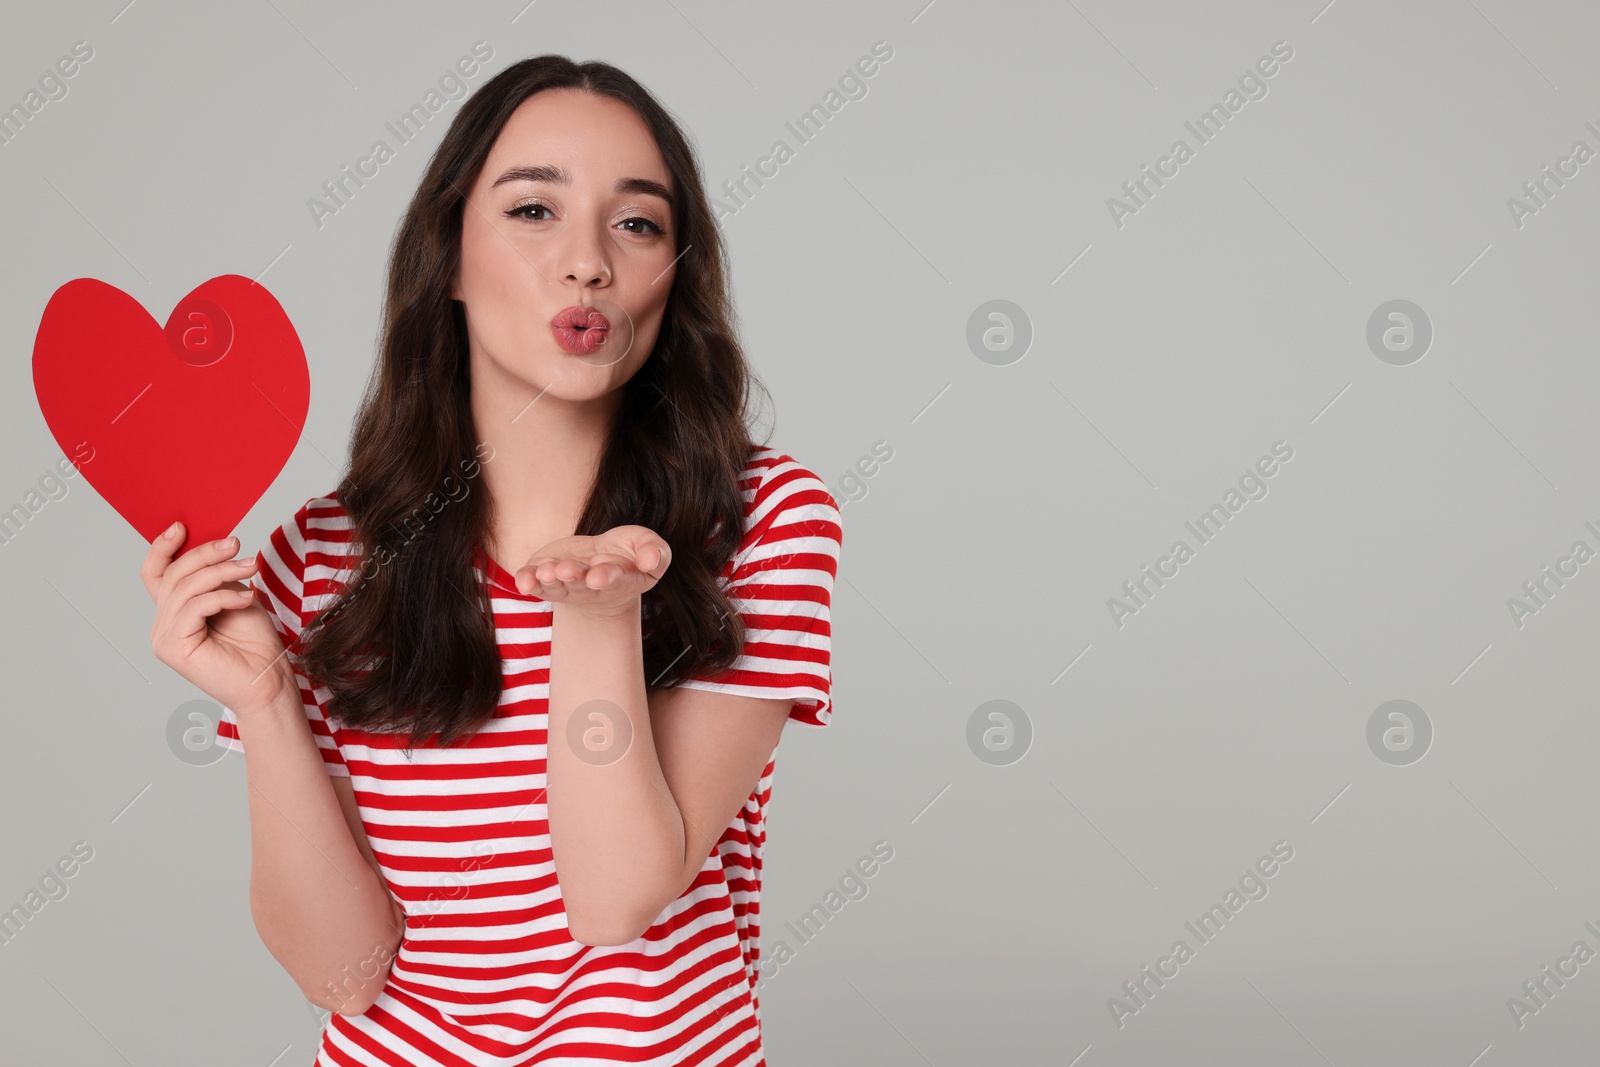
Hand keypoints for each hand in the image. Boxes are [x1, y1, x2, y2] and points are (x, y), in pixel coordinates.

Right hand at [142, 522, 296, 716]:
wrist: (268, 680)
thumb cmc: (255, 643)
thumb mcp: (235, 596)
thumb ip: (216, 577)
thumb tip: (214, 546)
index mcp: (174, 612)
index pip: (155, 574)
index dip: (162, 548)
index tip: (182, 526)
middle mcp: (162, 625)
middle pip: (173, 575)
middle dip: (206, 554)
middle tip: (236, 545)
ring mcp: (164, 638)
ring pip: (185, 588)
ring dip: (221, 572)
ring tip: (250, 568)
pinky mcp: (173, 648)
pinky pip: (194, 608)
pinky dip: (223, 596)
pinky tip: (247, 598)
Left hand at [513, 525, 670, 616]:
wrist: (599, 564)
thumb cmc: (628, 554)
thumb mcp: (648, 546)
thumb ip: (656, 553)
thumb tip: (651, 560)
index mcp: (619, 579)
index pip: (613, 579)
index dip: (605, 577)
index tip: (597, 576)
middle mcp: (590, 586)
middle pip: (581, 584)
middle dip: (573, 577)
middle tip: (567, 570)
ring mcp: (565, 584)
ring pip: (556, 585)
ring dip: (549, 579)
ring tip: (547, 571)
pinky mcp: (544, 577)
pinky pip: (534, 584)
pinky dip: (528, 582)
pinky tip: (523, 581)